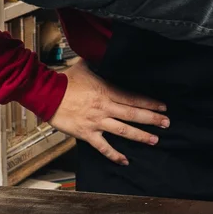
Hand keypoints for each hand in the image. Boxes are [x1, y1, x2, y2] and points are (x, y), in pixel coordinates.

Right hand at [49, 60, 168, 164]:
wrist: (46, 93)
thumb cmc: (64, 80)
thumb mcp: (84, 66)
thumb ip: (98, 63)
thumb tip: (105, 52)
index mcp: (106, 91)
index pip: (133, 97)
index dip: (150, 103)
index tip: (163, 107)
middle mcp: (105, 108)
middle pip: (133, 114)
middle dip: (152, 119)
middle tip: (166, 123)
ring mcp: (96, 122)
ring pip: (123, 131)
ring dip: (140, 136)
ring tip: (154, 140)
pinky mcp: (86, 133)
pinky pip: (103, 147)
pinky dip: (115, 155)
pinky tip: (125, 160)